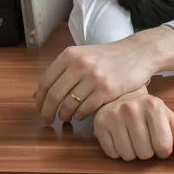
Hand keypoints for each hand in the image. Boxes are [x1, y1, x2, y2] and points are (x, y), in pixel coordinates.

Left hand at [35, 26, 173, 123]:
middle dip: (48, 111)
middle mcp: (80, 64)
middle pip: (54, 95)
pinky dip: (80, 115)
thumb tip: (36, 94)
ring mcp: (94, 77)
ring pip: (70, 104)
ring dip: (65, 114)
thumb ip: (61, 72)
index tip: (40, 108)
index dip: (40, 99)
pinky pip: (86, 109)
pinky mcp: (107, 90)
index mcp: (70, 55)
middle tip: (48, 119)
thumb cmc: (109, 57)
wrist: (137, 53)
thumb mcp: (83, 56)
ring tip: (66, 117)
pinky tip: (81, 114)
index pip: (45, 81)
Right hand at [93, 88, 173, 163]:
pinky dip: (118, 151)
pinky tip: (120, 137)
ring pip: (128, 156)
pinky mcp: (99, 124)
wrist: (124, 96)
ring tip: (133, 137)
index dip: (163, 150)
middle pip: (145, 154)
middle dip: (147, 150)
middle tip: (144, 136)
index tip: (160, 139)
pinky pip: (112, 154)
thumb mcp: (170, 121)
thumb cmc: (150, 111)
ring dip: (133, 152)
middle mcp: (132, 108)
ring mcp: (113, 115)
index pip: (163, 147)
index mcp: (153, 105)